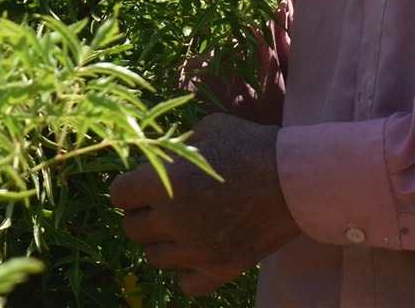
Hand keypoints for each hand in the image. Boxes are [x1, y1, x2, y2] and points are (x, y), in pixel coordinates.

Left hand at [108, 112, 301, 296]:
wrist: (296, 178)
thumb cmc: (250, 145)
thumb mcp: (207, 130)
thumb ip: (176, 148)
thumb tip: (158, 159)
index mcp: (163, 183)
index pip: (118, 195)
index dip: (128, 188)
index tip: (140, 185)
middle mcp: (173, 220)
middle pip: (132, 229)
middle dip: (143, 215)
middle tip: (162, 205)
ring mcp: (196, 250)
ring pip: (154, 258)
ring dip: (162, 242)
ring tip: (182, 227)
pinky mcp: (219, 269)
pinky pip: (184, 283)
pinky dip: (186, 271)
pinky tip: (197, 251)